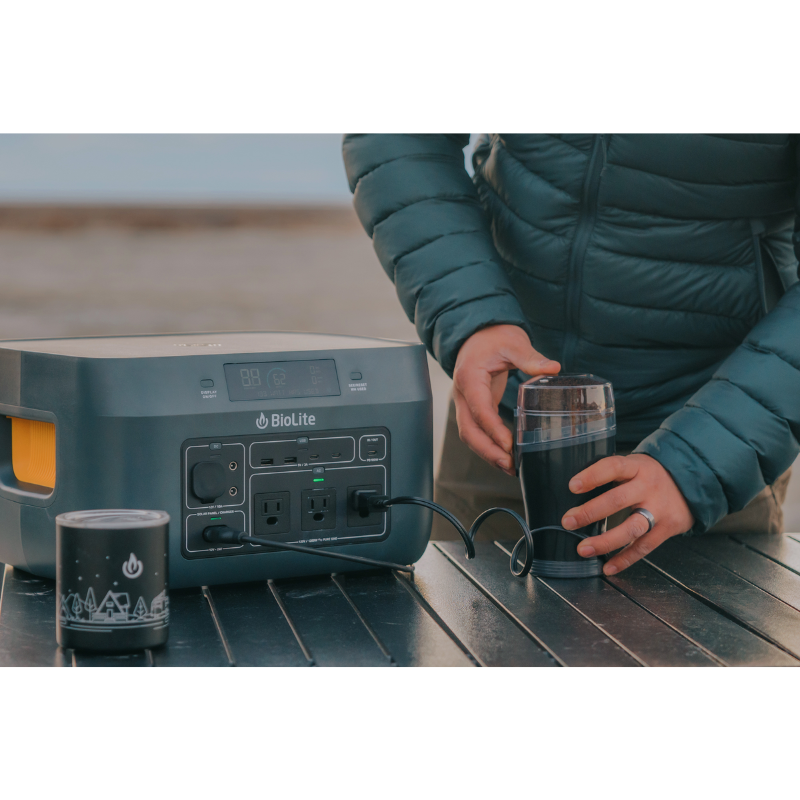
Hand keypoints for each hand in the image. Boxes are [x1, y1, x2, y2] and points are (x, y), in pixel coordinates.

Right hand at [452, 325, 559, 475]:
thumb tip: (552, 369)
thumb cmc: (493, 336)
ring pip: (470, 435)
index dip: (492, 429)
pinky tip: (506, 456)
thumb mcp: (513, 342)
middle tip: (509, 464)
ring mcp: (466, 402)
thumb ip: (530, 357)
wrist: (478, 332)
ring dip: (487, 453)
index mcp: (470, 378)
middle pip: (468, 430)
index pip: (479, 409)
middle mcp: (463, 394)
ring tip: (510, 468)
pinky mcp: (474, 407)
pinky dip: (489, 446)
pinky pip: (477, 431)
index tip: (508, 444)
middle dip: (487, 451)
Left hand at [561, 453, 694, 574]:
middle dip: (590, 512)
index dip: (592, 476)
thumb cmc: (651, 475)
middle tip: (568, 521)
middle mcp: (648, 488)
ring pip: (631, 528)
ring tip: (584, 549)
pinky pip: (644, 547)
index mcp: (637, 467)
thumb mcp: (634, 465)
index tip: (572, 486)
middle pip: (618, 501)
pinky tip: (608, 567)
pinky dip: (625, 559)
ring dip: (605, 541)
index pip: (613, 467)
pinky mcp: (667, 529)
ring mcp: (659, 510)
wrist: (692, 482)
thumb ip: (612, 474)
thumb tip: (576, 490)